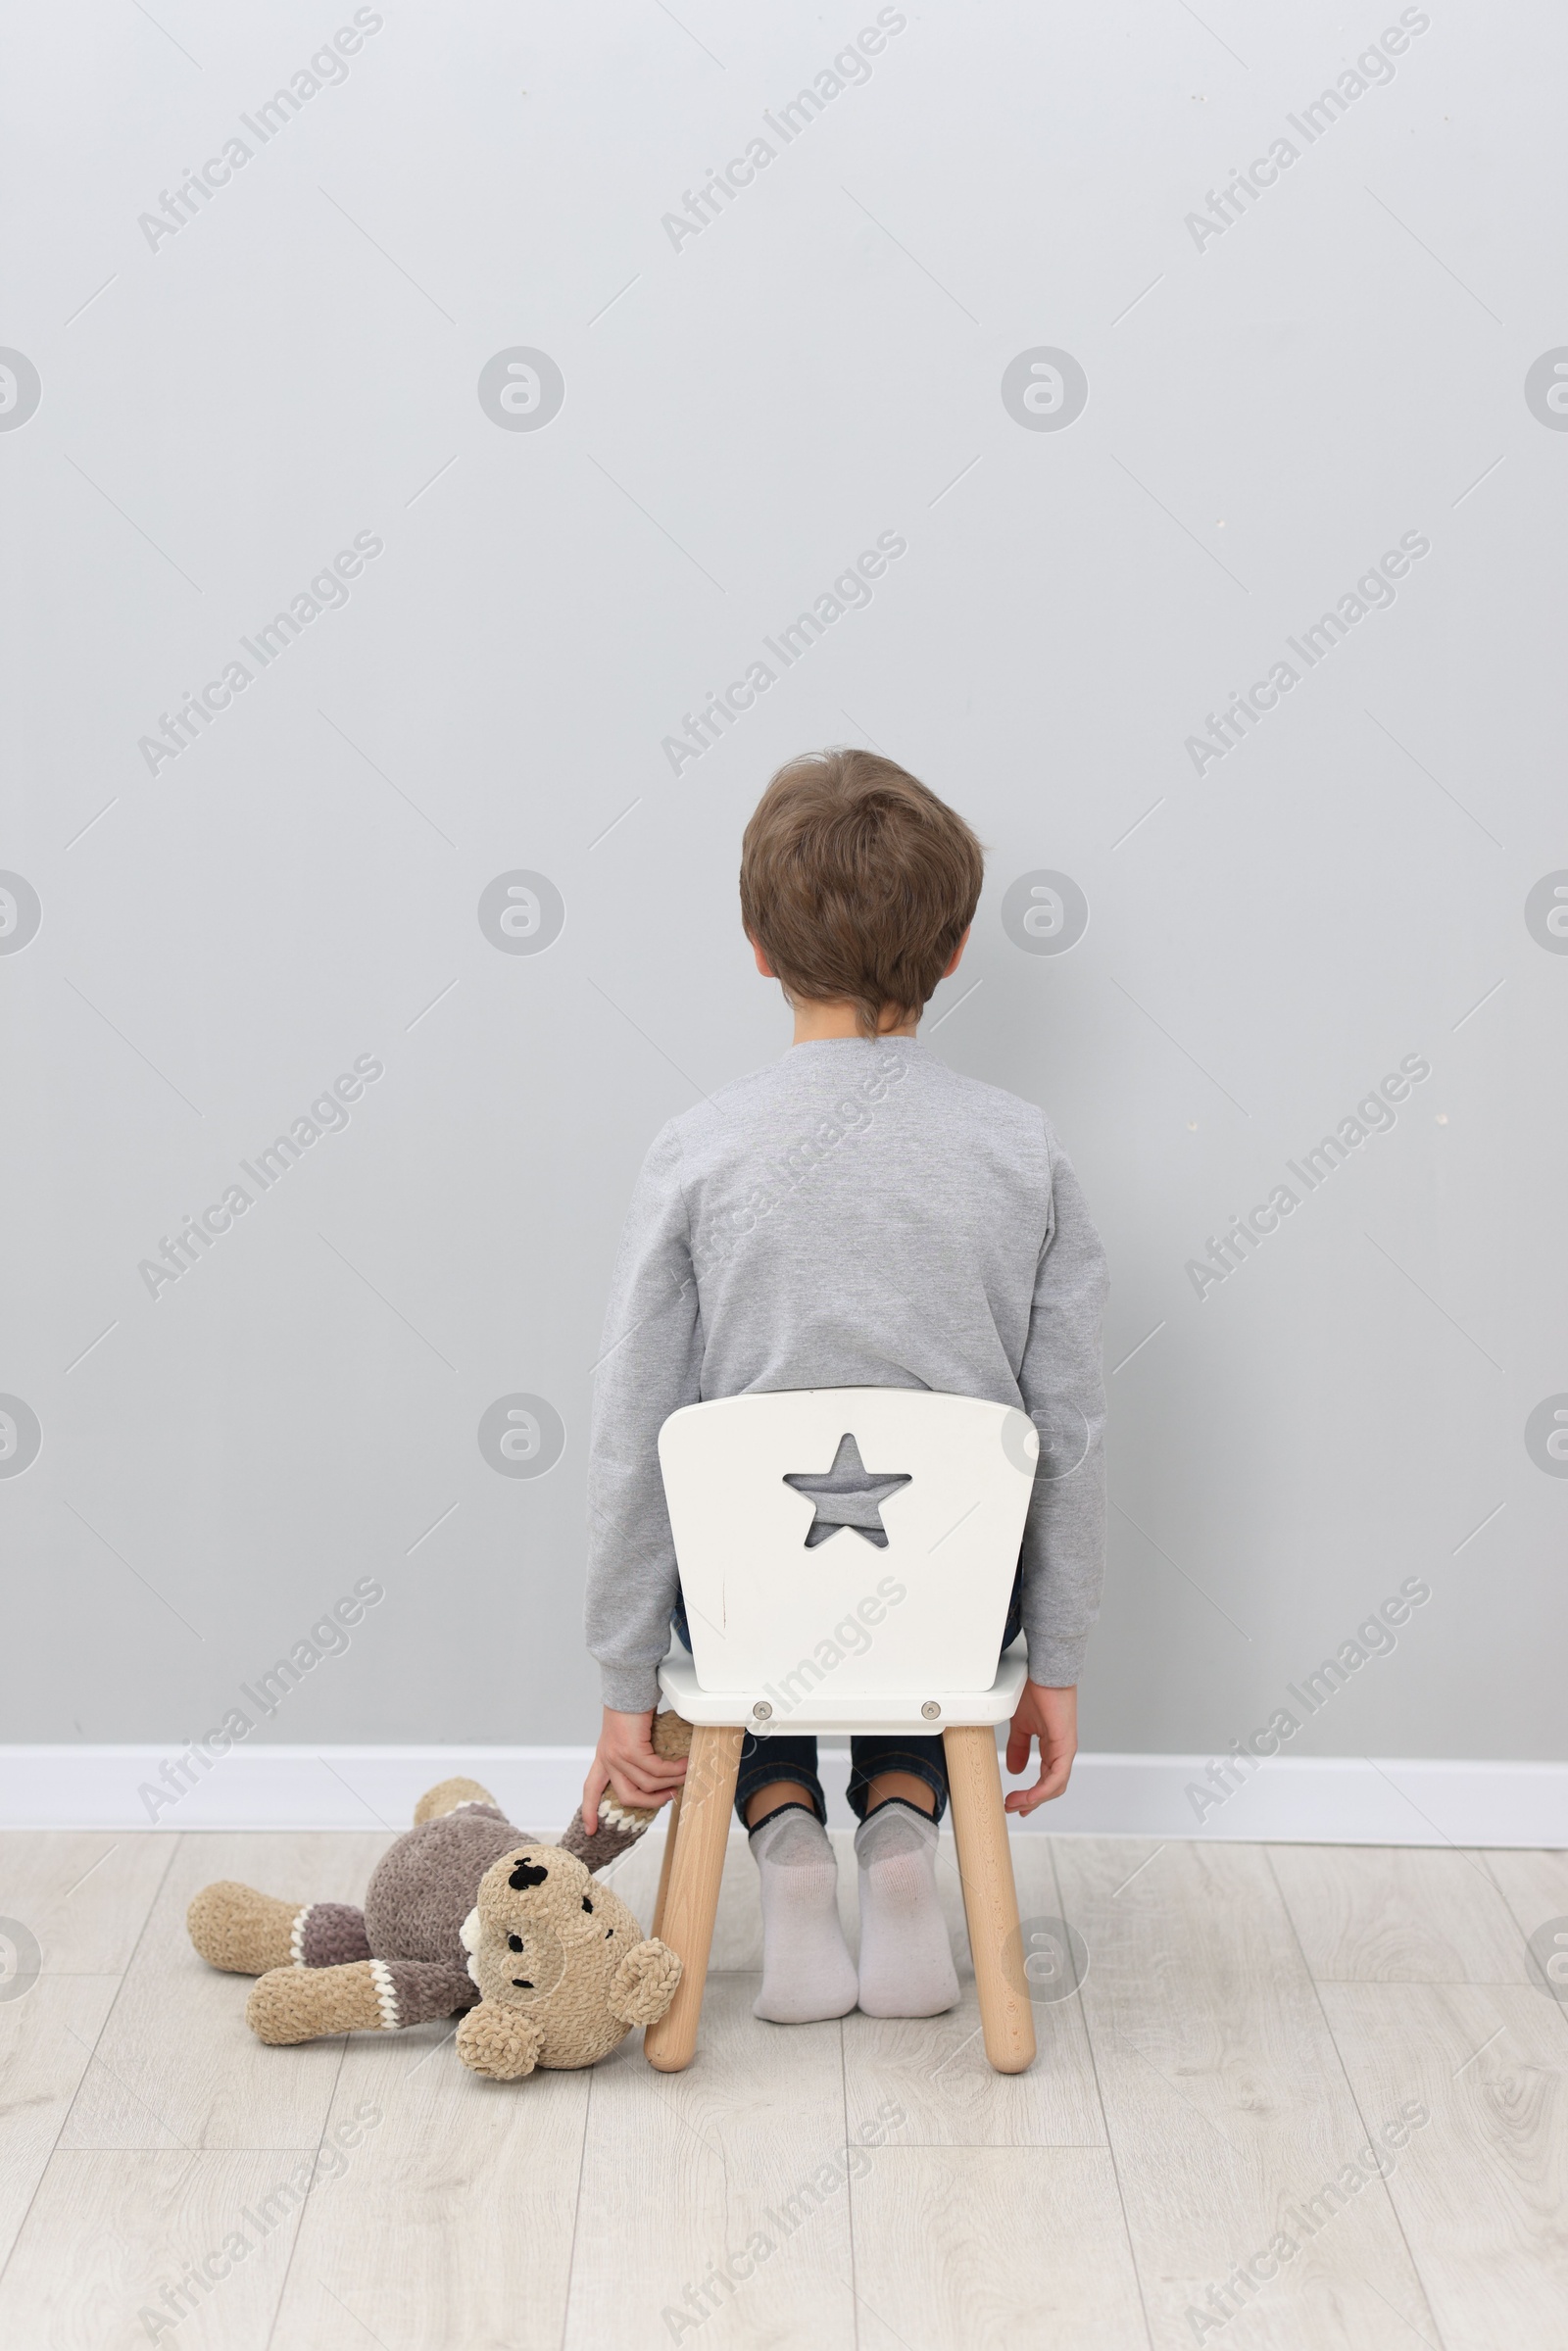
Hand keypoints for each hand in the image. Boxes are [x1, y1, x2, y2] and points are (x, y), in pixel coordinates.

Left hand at [582, 1707, 687, 1832]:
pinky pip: (656, 1769)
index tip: (590, 1831)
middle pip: (627, 1797)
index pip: (590, 1789)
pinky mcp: (631, 1750)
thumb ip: (635, 1754)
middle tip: (670, 1797)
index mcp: (603, 1757)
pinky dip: (673, 1769)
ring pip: (647, 1784)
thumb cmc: (632, 1706)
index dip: (590, 1811)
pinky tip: (684, 1764)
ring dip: (671, 1782)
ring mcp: (618, 1756)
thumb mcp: (628, 1735)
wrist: (628, 1685)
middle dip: (652, 1802)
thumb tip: (658, 1773)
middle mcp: (607, 1759)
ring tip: (686, 1774)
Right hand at [1004, 1681, 1076, 1814]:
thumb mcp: (1021, 1726)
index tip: (1014, 1804)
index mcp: (1053, 1747)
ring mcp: (1065, 1750)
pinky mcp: (1065, 1746)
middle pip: (1052, 1788)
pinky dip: (1042, 1790)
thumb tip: (1015, 1769)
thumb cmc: (1035, 1691)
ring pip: (1055, 1786)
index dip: (1032, 1795)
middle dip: (1031, 1802)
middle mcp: (1062, 1752)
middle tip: (1012, 1808)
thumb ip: (1019, 1747)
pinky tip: (1029, 1796)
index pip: (1047, 1780)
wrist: (1043, 1671)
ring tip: (1015, 1804)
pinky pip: (1056, 1777)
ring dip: (1034, 1799)